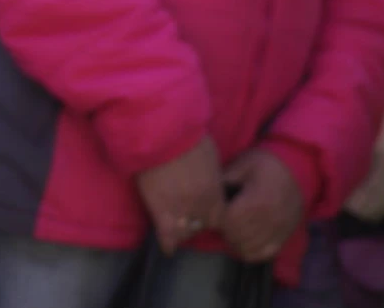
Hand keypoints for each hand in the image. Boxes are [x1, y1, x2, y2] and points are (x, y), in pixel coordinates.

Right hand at [135, 136, 224, 254]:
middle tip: (189, 216)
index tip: (206, 211)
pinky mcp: (162, 212)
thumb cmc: (187, 138)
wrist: (162, 136)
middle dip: (198, 221)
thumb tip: (209, 179)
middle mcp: (203, 205)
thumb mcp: (208, 156)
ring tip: (176, 230)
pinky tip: (167, 247)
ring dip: (182, 231)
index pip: (221, 216)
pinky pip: (167, 236)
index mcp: (216, 192)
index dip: (213, 214)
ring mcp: (183, 211)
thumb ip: (211, 175)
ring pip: (186, 233)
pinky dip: (167, 243)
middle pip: (205, 225)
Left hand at [222, 149, 302, 261]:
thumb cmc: (267, 164)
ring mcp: (279, 231)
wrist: (300, 168)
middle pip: (237, 236)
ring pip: (249, 248)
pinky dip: (250, 251)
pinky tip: (242, 241)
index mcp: (257, 201)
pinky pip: (264, 254)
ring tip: (229, 229)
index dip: (217, 219)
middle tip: (219, 220)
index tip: (213, 211)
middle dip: (224, 230)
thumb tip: (206, 191)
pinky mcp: (285, 236)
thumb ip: (224, 178)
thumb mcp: (243, 164)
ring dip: (234, 242)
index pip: (229, 221)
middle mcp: (269, 220)